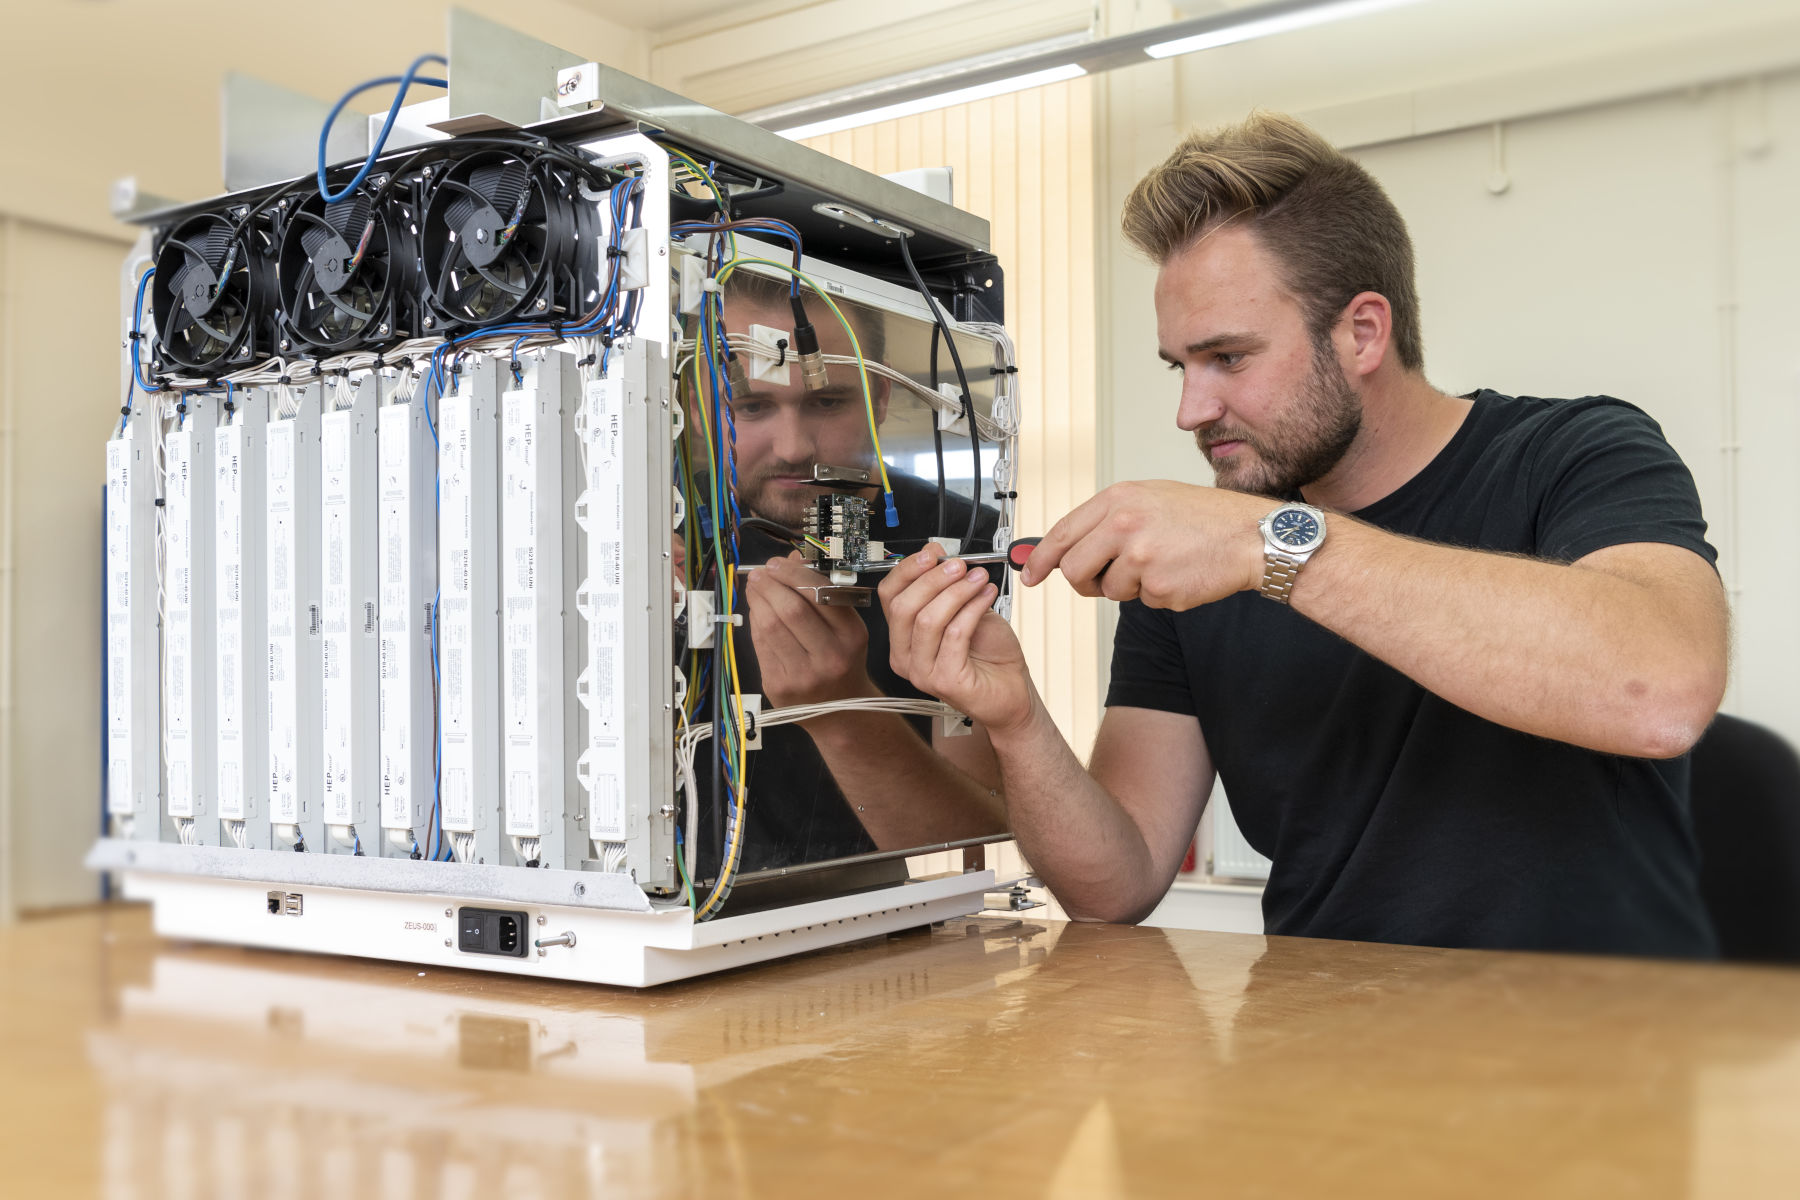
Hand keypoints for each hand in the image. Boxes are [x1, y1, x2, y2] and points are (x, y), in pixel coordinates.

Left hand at [745, 552, 876, 708]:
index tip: (777, 562)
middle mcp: (830, 657)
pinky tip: (756, 612)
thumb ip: (823, 593)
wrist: (840, 711)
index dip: (792, 573)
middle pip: (790, 610)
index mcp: (851, 636)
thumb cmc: (842, 661)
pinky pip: (760, 645)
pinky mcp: (778, 686)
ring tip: (754, 587)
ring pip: (770, 626)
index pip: (819, 595)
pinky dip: (754, 623)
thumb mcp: (847, 627)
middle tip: (759, 572)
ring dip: (756, 600)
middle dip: (769, 584)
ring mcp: (802, 675)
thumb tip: (792, 557)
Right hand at [878, 544, 1032, 734]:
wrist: (1013, 690)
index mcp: (903, 638)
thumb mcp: (964, 610)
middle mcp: (906, 657)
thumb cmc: (989, 655)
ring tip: (978, 579)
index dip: (908, 569)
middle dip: (933, 579)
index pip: (889, 596)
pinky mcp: (946, 682)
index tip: (933, 552)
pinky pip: (955, 634)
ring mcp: (923, 673)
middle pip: (903, 607)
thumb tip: (940, 556)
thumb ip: (947, 588)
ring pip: (927, 619)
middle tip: (959, 565)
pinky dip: (973, 609)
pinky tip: (986, 596)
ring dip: (956, 592)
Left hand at [1021, 480, 1274, 608]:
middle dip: (1083, 581)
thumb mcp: (1149, 499)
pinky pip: (1140, 601)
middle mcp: (1124, 525)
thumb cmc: (1201, 517)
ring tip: (1159, 564)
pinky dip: (1155, 595)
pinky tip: (1177, 574)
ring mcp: (1141, 557)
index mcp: (1118, 500)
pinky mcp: (1158, 586)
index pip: (1062, 533)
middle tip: (1101, 581)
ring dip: (1127, 587)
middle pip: (1073, 569)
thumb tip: (1065, 546)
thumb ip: (1107, 519)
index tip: (1030, 575)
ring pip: (1107, 590)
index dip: (1040, 558)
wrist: (1248, 536)